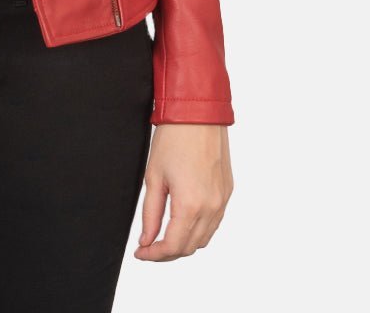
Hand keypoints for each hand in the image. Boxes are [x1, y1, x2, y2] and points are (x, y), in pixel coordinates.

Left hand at [134, 123, 232, 260]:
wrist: (198, 113)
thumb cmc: (173, 139)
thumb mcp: (153, 177)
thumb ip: (150, 213)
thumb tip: (147, 239)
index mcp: (191, 205)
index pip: (173, 246)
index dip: (155, 255)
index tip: (141, 253)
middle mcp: (212, 207)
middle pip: (190, 247)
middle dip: (168, 252)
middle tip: (149, 246)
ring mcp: (223, 200)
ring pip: (204, 238)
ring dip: (185, 242)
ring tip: (164, 235)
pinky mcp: (227, 192)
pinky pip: (215, 222)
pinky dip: (199, 229)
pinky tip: (184, 220)